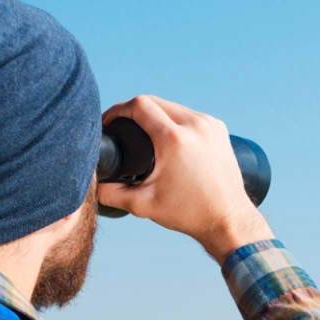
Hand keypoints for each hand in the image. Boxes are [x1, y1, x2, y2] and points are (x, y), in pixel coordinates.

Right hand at [98, 95, 273, 263]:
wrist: (227, 219)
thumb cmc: (188, 213)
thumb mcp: (143, 205)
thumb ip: (112, 194)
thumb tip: (92, 186)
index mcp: (174, 139)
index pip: (139, 105)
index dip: (117, 110)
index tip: (108, 121)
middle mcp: (194, 125)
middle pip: (155, 101)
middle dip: (133, 110)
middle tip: (121, 127)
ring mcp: (209, 125)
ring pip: (173, 106)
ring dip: (155, 114)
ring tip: (141, 131)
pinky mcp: (218, 129)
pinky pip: (189, 115)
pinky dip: (174, 120)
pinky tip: (166, 134)